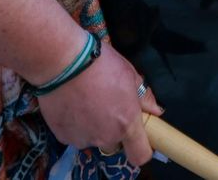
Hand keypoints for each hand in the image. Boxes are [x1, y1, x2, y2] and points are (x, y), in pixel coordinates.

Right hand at [37, 43, 162, 163]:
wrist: (63, 62)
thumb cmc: (101, 64)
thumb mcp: (130, 74)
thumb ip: (144, 97)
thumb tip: (154, 110)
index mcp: (126, 124)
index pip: (141, 154)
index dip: (142, 147)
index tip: (138, 135)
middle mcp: (106, 137)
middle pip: (114, 142)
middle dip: (112, 128)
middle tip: (106, 105)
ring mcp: (83, 139)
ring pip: (92, 138)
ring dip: (91, 126)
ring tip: (84, 100)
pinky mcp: (63, 136)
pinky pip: (73, 134)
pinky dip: (73, 123)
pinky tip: (70, 103)